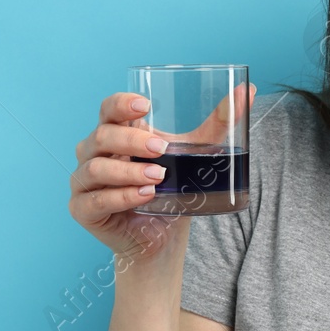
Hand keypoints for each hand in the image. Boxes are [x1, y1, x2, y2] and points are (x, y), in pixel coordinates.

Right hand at [68, 82, 254, 267]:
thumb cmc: (171, 191)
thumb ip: (216, 125)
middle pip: (102, 135)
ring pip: (97, 168)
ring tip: (158, 177)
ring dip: (128, 171)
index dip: (120, 103)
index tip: (145, 105)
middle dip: (132, 141)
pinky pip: (95, 200)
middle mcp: (93, 153)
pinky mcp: (83, 209)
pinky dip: (122, 196)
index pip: (107, 108)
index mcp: (115, 133)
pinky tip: (144, 196)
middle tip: (162, 149)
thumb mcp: (193, 154)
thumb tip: (246, 92)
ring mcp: (84, 181)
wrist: (161, 238)